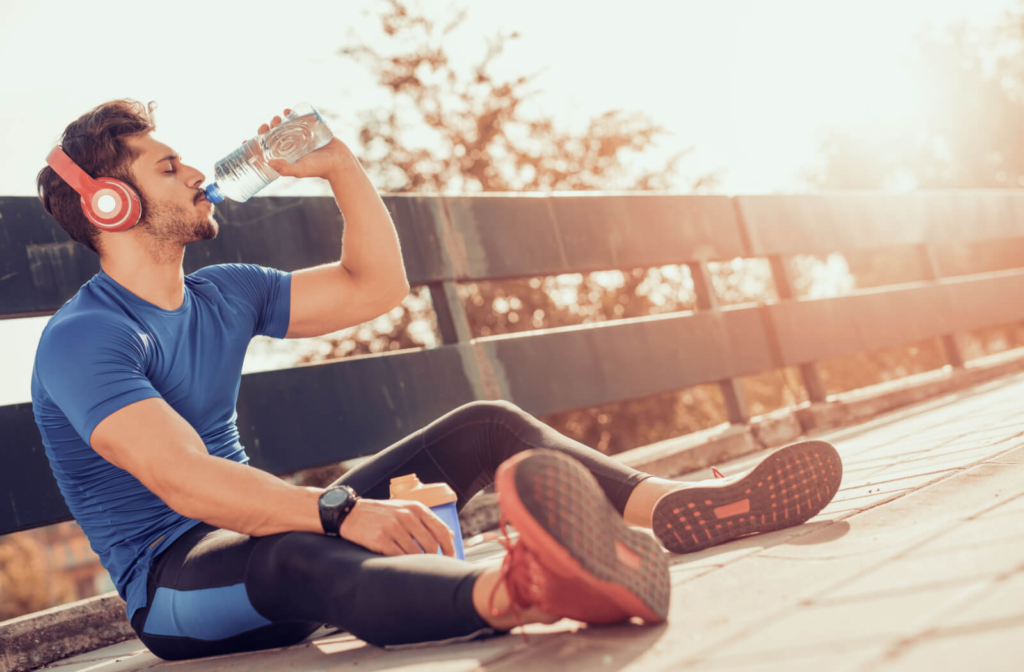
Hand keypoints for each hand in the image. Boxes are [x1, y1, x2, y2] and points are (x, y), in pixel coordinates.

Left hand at [245, 108, 347, 179]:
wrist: (339, 161)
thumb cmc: (319, 168)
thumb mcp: (300, 169)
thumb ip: (286, 168)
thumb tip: (269, 163)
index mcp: (286, 156)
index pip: (266, 150)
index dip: (255, 145)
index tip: (246, 141)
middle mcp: (291, 146)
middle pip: (273, 135)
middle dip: (267, 129)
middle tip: (266, 125)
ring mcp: (301, 137)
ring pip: (284, 126)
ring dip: (278, 121)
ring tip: (277, 118)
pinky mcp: (311, 129)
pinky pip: (300, 119)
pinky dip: (293, 113)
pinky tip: (288, 110)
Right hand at [338, 498, 456, 557]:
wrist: (350, 513)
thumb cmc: (382, 514)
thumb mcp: (405, 509)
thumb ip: (426, 520)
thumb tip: (450, 535)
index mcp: (416, 508)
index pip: (442, 530)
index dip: (450, 548)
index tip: (452, 559)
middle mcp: (406, 516)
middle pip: (431, 545)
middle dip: (436, 559)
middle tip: (435, 568)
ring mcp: (393, 527)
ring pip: (416, 554)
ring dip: (418, 564)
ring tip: (417, 568)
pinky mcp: (380, 539)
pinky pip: (399, 557)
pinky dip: (403, 564)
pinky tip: (403, 566)